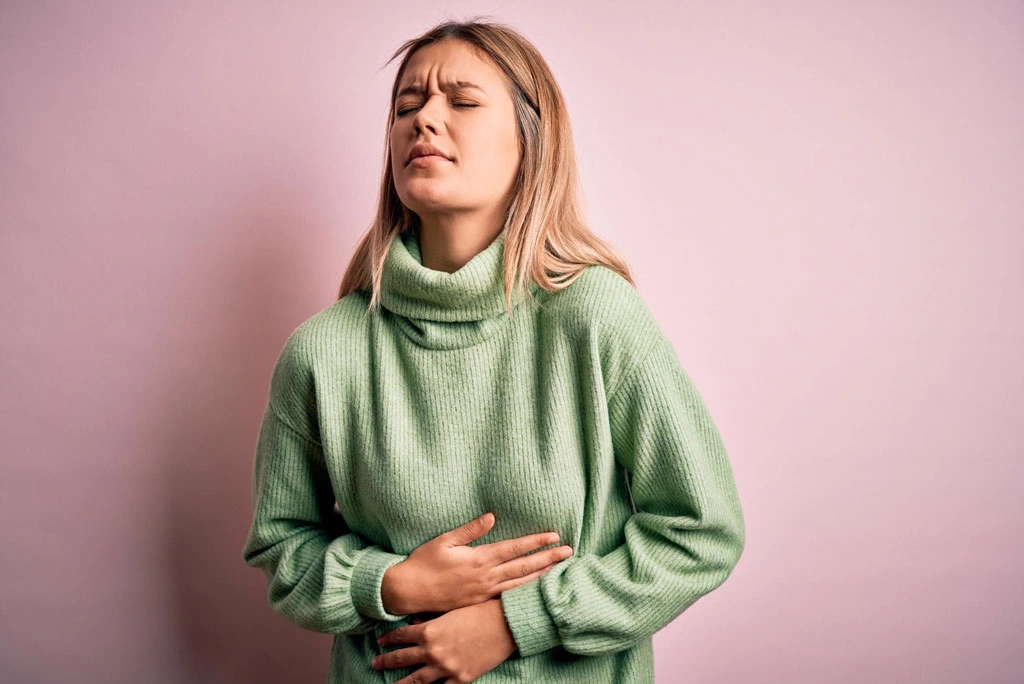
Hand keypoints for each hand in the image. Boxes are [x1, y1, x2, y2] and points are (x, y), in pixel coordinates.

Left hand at [372, 598, 516, 682]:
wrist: (505, 624)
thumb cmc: (480, 612)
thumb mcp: (451, 610)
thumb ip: (431, 618)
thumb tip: (414, 622)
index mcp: (429, 631)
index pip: (401, 636)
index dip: (388, 639)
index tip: (380, 642)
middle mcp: (433, 651)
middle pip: (402, 659)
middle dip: (386, 661)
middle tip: (374, 663)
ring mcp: (446, 668)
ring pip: (416, 681)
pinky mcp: (460, 679)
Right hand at [382, 512, 572, 614]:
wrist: (409, 591)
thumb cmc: (424, 562)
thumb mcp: (445, 540)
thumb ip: (470, 529)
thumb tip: (492, 516)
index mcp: (479, 559)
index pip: (515, 548)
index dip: (536, 542)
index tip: (554, 536)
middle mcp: (486, 577)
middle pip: (524, 567)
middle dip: (548, 558)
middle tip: (568, 552)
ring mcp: (484, 593)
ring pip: (519, 584)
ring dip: (541, 576)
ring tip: (559, 570)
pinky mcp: (479, 603)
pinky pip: (507, 597)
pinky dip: (524, 592)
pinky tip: (534, 589)